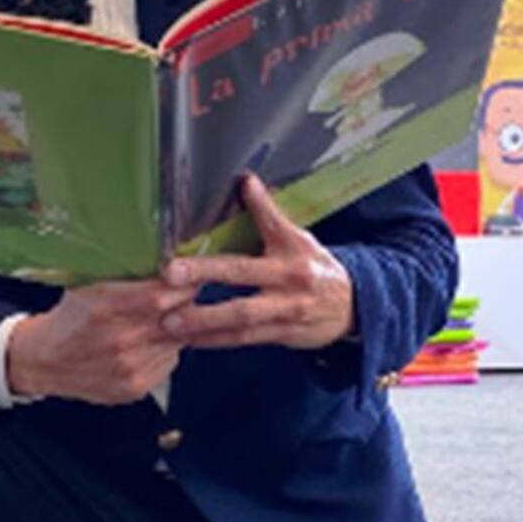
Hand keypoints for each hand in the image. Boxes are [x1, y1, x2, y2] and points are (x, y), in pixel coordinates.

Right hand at [7, 279, 197, 404]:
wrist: (46, 360)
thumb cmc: (71, 318)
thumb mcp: (89, 285)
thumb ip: (125, 274)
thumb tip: (168, 259)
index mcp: (105, 307)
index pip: (160, 295)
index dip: (182, 284)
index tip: (189, 277)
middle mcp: (118, 340)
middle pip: (174, 318)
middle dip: (185, 304)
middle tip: (185, 295)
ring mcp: (128, 367)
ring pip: (176, 340)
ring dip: (178, 328)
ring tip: (162, 320)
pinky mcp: (135, 387)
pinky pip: (169, 361)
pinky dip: (166, 349)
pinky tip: (150, 343)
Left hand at [159, 174, 353, 349]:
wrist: (353, 308)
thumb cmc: (316, 268)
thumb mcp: (299, 238)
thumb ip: (269, 215)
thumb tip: (246, 180)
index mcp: (293, 251)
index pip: (272, 223)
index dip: (258, 205)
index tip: (239, 186)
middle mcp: (290, 280)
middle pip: (243, 275)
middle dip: (205, 274)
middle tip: (169, 274)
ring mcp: (287, 310)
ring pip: (241, 316)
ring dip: (203, 319)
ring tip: (169, 322)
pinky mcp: (283, 335)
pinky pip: (244, 340)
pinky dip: (215, 340)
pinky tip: (190, 341)